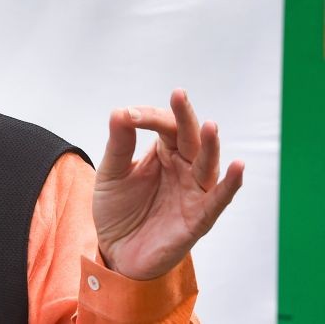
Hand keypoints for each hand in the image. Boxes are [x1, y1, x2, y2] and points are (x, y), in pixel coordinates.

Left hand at [92, 89, 243, 279]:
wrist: (116, 252)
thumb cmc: (118, 210)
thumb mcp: (111, 174)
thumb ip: (119, 145)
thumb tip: (119, 111)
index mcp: (163, 153)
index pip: (165, 126)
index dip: (148, 117)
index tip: (127, 116)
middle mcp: (183, 169)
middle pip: (191, 137)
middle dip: (185, 116)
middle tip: (178, 95)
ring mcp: (193, 192)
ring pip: (208, 164)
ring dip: (211, 145)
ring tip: (210, 125)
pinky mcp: (198, 218)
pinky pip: (218, 200)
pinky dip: (230, 185)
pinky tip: (237, 167)